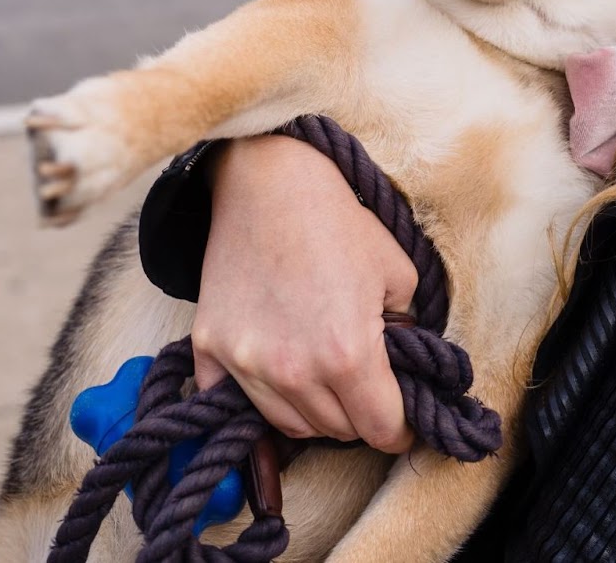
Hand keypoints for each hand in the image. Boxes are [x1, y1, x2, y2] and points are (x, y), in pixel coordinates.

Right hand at [190, 134, 417, 452]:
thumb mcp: (397, 273)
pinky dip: (260, 397)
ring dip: (314, 411)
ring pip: (289, 425)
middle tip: (366, 387)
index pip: (380, 429)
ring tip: (326, 377)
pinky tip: (279, 371)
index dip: (399, 428)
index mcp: (347, 353)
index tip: (402, 420)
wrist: (268, 183)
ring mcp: (245, 363)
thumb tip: (403, 367)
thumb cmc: (338, 222)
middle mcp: (293, 370)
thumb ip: (405, 331)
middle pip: (335, 431)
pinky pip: (235, 402)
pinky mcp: (210, 349)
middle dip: (358, 416)